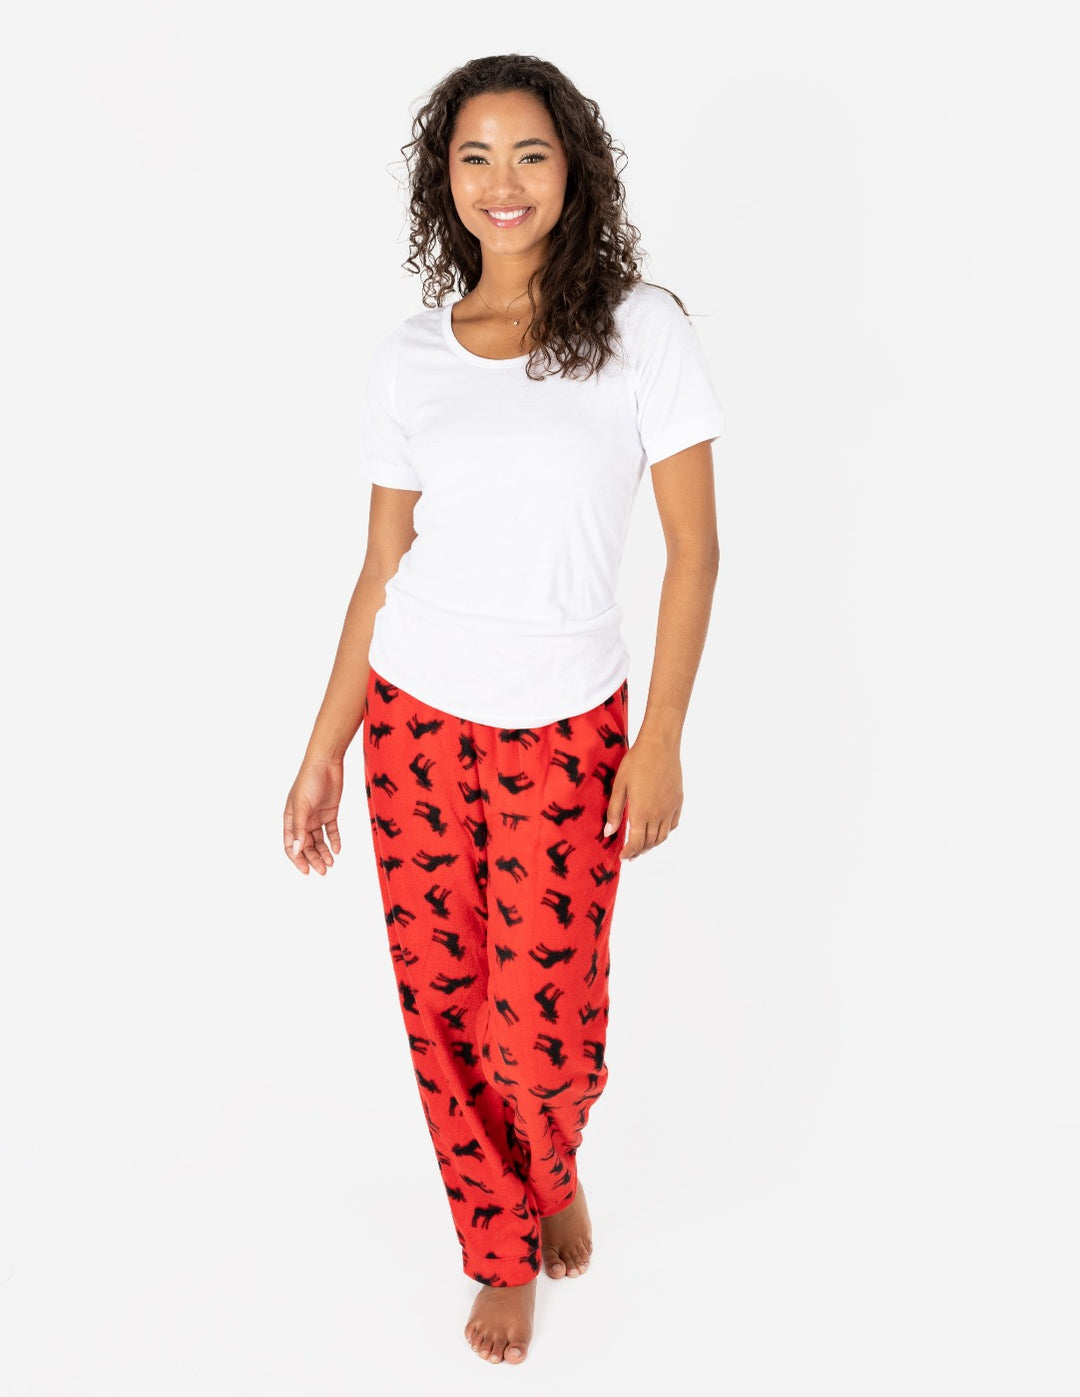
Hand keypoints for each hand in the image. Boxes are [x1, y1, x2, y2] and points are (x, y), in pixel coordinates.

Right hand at [284, 756, 344, 874]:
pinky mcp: (330, 812)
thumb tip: (296, 850)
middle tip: (323, 870)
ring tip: (331, 863)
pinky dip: (334, 840)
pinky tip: (338, 850)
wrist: (326, 762)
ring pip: (319, 840)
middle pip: (306, 845)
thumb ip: (299, 828)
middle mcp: (302, 819)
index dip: (297, 859)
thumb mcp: (303, 806)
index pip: (291, 844)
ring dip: (324, 852)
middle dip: (313, 859)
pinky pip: (331, 830)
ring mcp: (316, 816)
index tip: (306, 870)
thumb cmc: (309, 780)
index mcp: (290, 818)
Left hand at [603, 734, 682, 859]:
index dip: (628, 852)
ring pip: (663, 836)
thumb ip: (615, 811)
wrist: (660, 745)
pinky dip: (665, 832)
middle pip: (650, 842)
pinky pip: (673, 824)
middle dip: (639, 851)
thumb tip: (608, 833)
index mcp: (642, 813)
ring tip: (642, 845)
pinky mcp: (678, 801)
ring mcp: (670, 808)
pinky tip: (657, 830)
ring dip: (652, 844)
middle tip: (629, 854)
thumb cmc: (636, 762)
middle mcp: (658, 815)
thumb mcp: (619, 786)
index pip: (636, 843)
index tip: (622, 857)